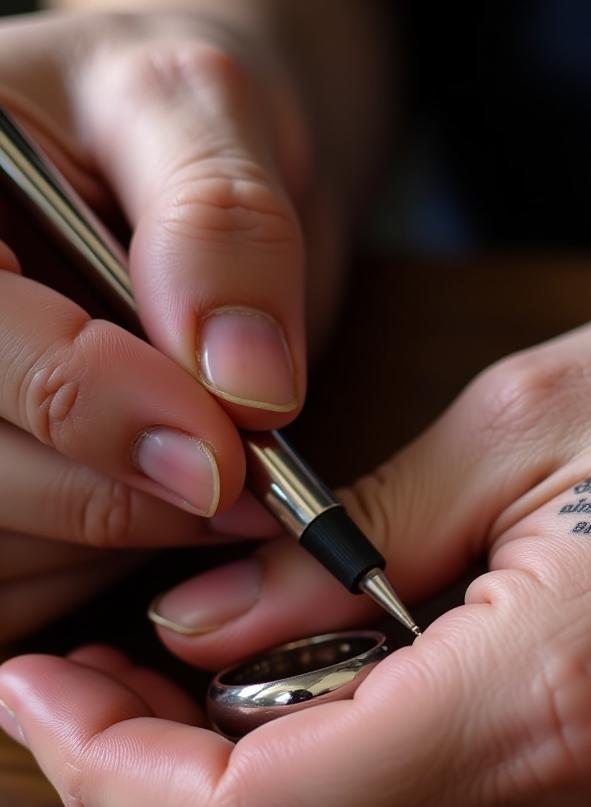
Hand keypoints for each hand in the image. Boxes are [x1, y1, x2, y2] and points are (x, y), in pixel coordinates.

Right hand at [0, 8, 313, 640]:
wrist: (174, 168)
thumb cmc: (178, 121)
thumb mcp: (210, 114)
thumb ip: (222, 228)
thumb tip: (243, 381)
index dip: (101, 415)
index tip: (226, 458)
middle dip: (120, 497)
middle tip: (241, 483)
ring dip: (116, 541)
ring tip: (204, 476)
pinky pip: (8, 584)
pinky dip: (89, 574)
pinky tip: (152, 509)